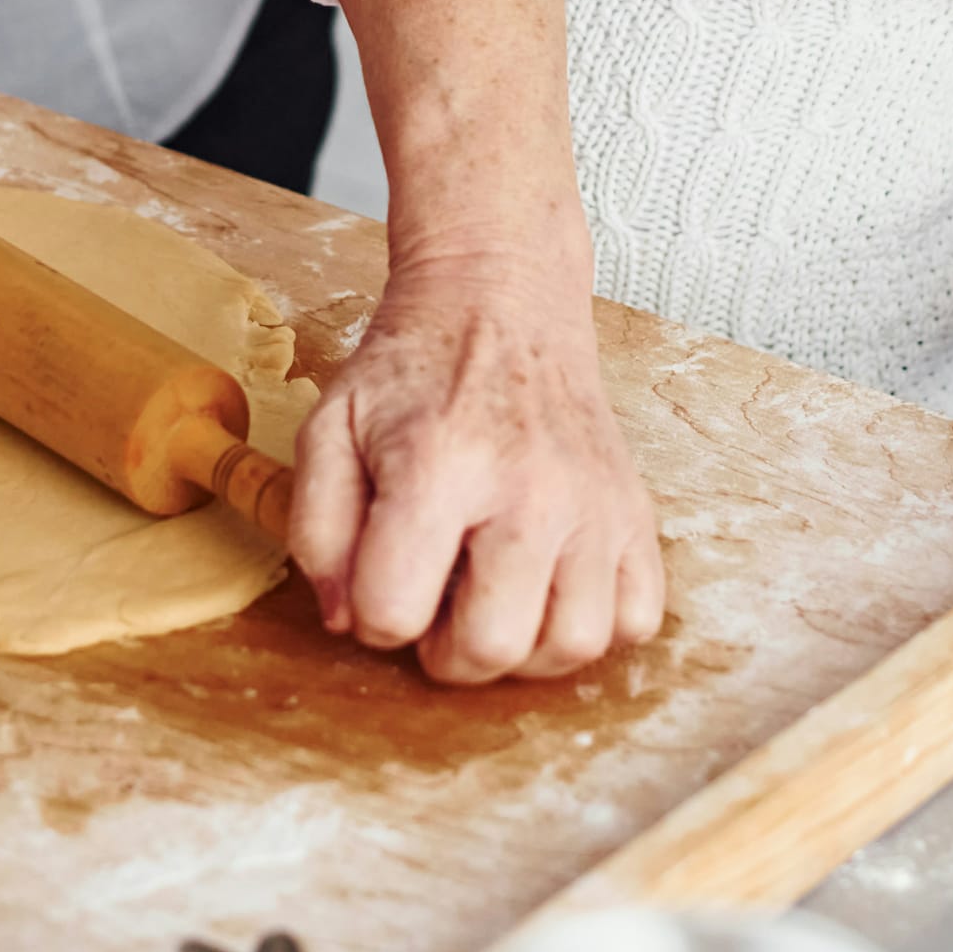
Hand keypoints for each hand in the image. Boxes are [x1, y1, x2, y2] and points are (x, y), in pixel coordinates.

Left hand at [289, 258, 666, 685]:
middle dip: (447, 650)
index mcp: (437, 464)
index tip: (380, 575)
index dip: (372, 615)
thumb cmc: (411, 372)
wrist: (499, 301)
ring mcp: (593, 501)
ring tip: (494, 595)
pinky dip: (594, 621)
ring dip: (523, 646)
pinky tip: (551, 584)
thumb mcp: (329, 429)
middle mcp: (528, 488)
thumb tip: (347, 622)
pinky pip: (636, 618)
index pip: (393, 610)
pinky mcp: (634, 509)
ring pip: (573, 645)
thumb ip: (316, 532)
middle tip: (438, 599)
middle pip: (491, 647)